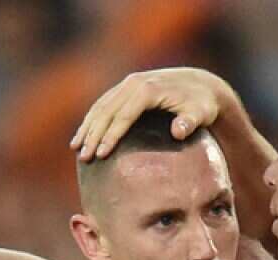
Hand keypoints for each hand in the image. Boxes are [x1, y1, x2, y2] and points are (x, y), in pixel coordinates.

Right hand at [71, 67, 231, 160]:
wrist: (199, 85)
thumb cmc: (201, 104)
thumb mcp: (201, 114)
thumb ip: (190, 122)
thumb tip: (178, 132)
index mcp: (147, 90)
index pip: (123, 116)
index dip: (111, 136)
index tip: (102, 155)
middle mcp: (133, 84)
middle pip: (107, 111)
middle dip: (93, 135)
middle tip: (84, 158)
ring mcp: (127, 84)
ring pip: (100, 107)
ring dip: (87, 128)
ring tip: (76, 150)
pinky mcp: (125, 88)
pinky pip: (103, 104)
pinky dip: (91, 120)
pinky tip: (83, 136)